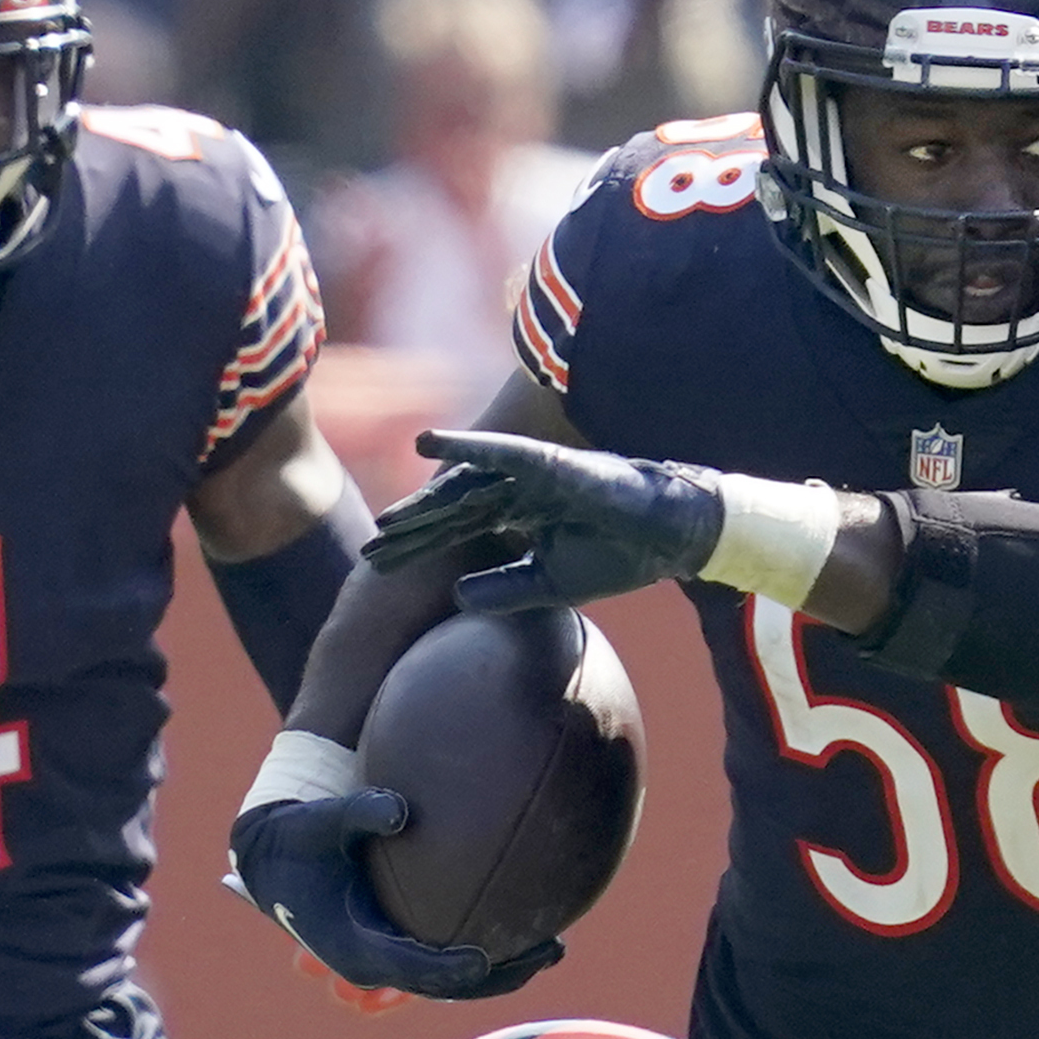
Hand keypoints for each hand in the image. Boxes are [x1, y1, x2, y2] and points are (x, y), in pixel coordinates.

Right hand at [224, 787, 560, 1002]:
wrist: (274, 861)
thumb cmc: (301, 837)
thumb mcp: (323, 821)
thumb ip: (359, 813)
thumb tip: (400, 808)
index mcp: (354, 945)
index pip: (410, 967)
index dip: (448, 968)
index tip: (484, 957)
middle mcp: (374, 963)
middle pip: (445, 986)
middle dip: (498, 974)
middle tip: (550, 950)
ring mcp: (388, 961)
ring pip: (451, 982)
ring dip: (500, 970)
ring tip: (552, 948)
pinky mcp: (397, 949)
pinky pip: (446, 964)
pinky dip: (483, 957)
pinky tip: (527, 936)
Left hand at [379, 429, 725, 614]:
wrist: (666, 538)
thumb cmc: (617, 555)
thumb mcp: (550, 581)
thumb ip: (505, 588)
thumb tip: (456, 596)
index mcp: (518, 516)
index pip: (457, 531)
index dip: (419, 546)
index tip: (380, 565)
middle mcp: (517, 492)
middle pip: (452, 509)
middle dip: (413, 529)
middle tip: (372, 549)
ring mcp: (530, 475)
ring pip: (467, 485)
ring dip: (427, 500)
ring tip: (389, 519)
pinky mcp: (548, 464)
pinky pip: (499, 454)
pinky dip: (464, 447)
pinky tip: (427, 442)